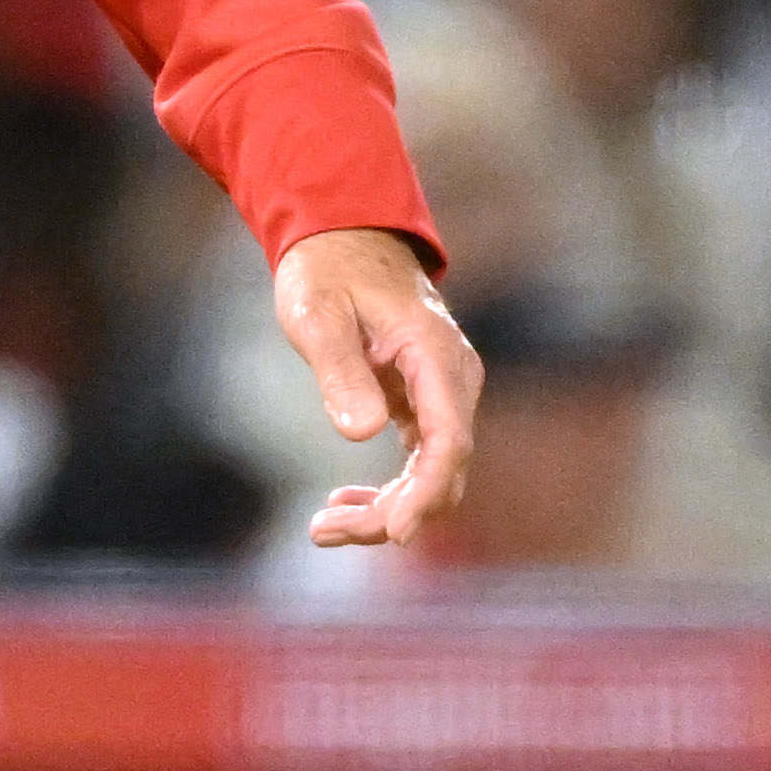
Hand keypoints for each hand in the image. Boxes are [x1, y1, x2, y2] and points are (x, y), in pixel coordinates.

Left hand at [279, 230, 479, 547]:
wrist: (344, 238)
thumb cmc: (327, 271)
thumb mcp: (318, 313)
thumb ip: (340, 370)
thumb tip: (362, 433)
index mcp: (434, 354)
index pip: (448, 441)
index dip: (426, 493)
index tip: (394, 532)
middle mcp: (453, 379)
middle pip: (443, 470)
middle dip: (392, 513)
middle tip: (323, 531)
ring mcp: (443, 393)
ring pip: (433, 474)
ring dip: (385, 509)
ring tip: (322, 528)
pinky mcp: (425, 403)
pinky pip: (420, 461)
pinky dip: (388, 490)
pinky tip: (341, 504)